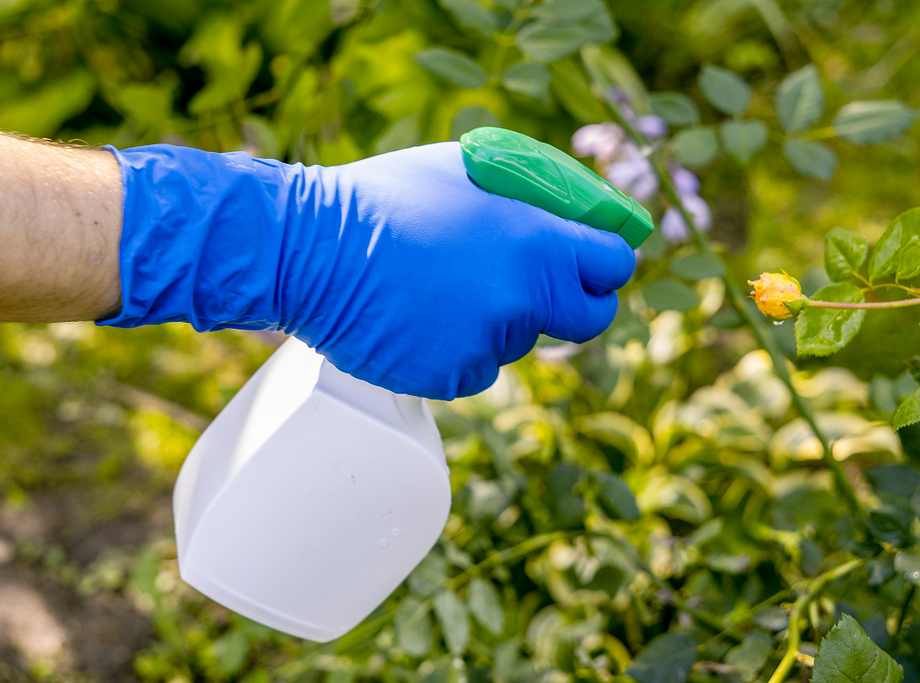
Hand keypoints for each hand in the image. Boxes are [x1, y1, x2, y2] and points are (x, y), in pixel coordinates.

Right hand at [101, 141, 634, 399]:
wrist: (311, 253)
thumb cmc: (385, 199)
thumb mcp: (466, 167)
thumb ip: (527, 193)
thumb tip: (567, 212)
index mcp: (535, 241)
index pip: (613, 264)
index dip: (605, 262)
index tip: (593, 262)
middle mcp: (522, 300)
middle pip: (586, 319)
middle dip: (573, 305)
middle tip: (540, 289)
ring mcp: (487, 344)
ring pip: (519, 341)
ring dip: (498, 321)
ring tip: (440, 288)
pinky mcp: (450, 377)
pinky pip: (475, 367)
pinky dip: (457, 349)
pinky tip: (419, 317)